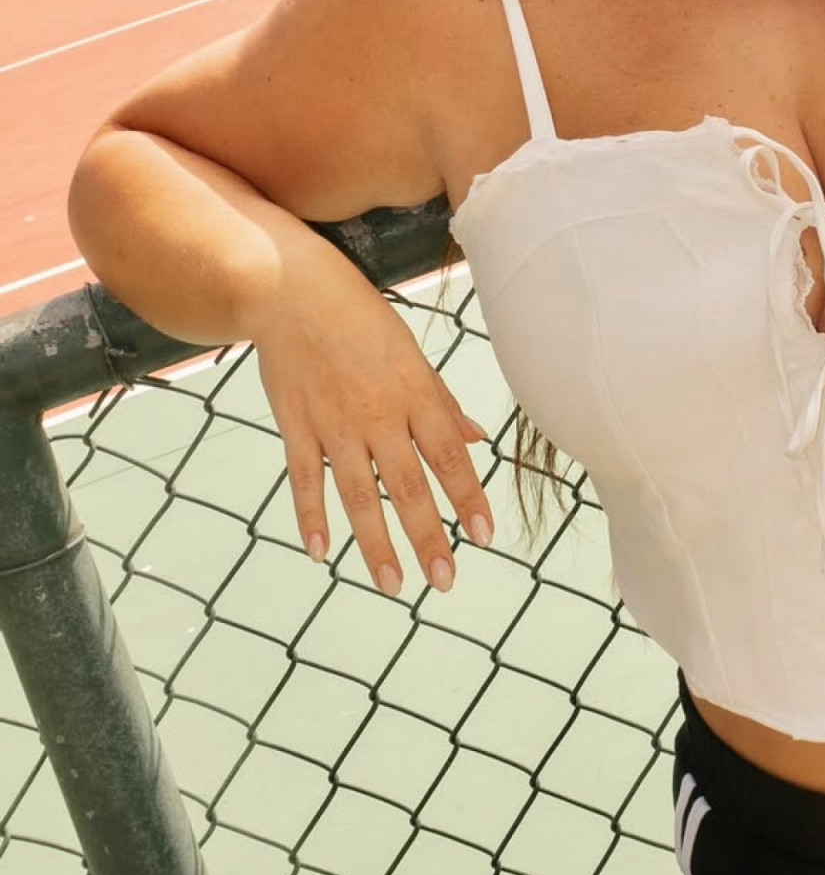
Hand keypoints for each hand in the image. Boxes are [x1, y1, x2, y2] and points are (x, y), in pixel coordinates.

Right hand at [249, 246, 491, 596]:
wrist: (290, 290)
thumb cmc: (358, 317)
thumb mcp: (411, 352)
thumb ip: (442, 401)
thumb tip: (479, 439)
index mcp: (414, 392)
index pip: (449, 454)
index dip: (467, 497)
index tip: (484, 537)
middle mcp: (378, 413)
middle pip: (407, 484)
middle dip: (428, 535)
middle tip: (445, 581)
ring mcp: (333, 423)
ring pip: (357, 494)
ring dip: (376, 543)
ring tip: (393, 585)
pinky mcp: (295, 425)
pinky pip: (304, 479)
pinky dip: (310, 516)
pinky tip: (320, 551)